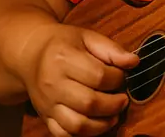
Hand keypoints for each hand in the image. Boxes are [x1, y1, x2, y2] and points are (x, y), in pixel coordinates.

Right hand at [13, 23, 139, 136]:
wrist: (30, 55)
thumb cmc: (63, 44)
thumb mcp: (87, 37)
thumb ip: (111, 49)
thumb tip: (134, 62)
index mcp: (63, 58)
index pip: (98, 76)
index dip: (118, 78)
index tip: (123, 76)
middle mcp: (52, 83)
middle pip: (89, 103)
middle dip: (114, 104)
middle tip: (123, 99)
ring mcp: (47, 103)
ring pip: (77, 124)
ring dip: (102, 124)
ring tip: (114, 115)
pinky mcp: (44, 117)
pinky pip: (64, 134)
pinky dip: (84, 134)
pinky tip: (96, 123)